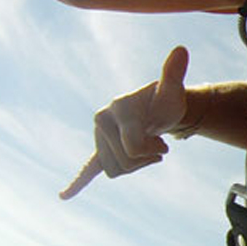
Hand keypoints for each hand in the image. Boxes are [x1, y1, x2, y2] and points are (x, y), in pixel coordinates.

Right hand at [59, 46, 188, 198]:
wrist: (157, 109)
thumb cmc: (165, 101)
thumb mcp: (171, 90)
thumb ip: (174, 73)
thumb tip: (181, 51)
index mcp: (118, 110)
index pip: (132, 148)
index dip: (152, 152)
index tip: (163, 146)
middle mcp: (102, 122)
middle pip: (124, 162)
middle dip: (145, 159)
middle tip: (158, 148)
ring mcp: (99, 137)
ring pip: (115, 171)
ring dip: (135, 167)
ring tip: (146, 152)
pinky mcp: (100, 149)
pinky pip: (87, 169)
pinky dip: (77, 182)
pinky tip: (65, 195)